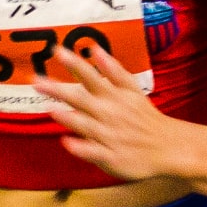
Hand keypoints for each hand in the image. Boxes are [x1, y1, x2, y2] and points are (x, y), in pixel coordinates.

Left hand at [37, 43, 188, 180]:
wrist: (169, 147)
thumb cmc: (145, 118)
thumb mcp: (133, 91)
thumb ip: (114, 71)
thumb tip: (95, 49)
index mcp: (114, 97)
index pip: (91, 77)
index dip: (74, 64)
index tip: (57, 51)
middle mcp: (110, 114)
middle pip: (82, 99)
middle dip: (60, 90)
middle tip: (36, 82)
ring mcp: (110, 136)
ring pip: (87, 125)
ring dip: (70, 118)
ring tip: (52, 111)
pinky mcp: (112, 156)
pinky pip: (94, 152)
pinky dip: (82, 147)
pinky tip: (68, 142)